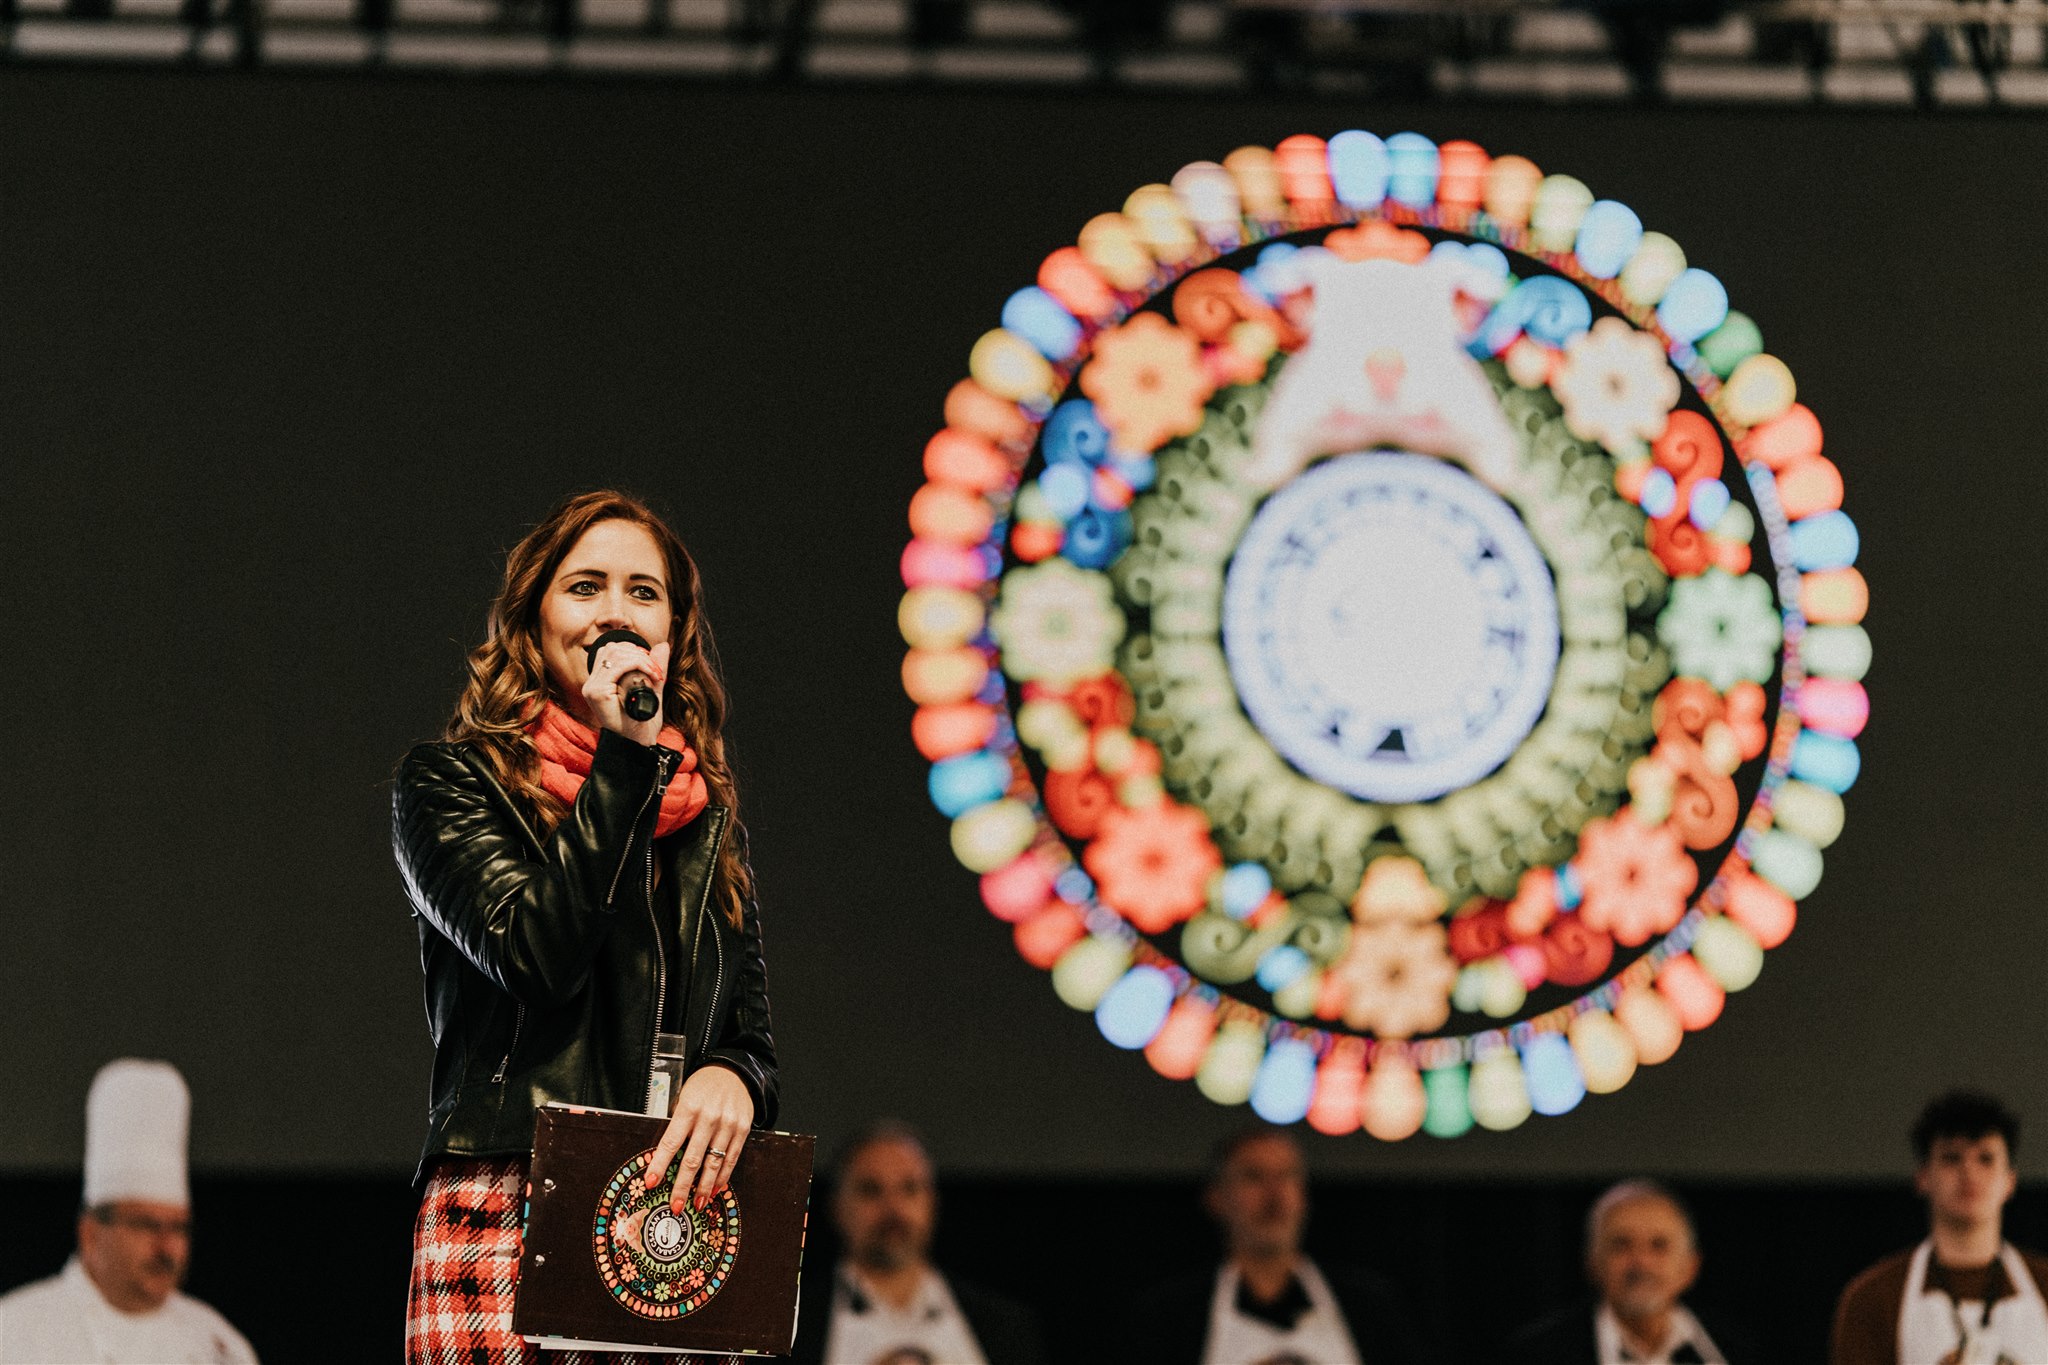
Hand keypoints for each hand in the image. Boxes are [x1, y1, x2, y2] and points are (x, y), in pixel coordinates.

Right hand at [582, 638, 670, 745]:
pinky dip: (639, 664)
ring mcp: (592, 687)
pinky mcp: (597, 692)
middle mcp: (592, 683)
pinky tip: (652, 676)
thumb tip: (663, 645)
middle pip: (613, 648)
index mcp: (600, 682)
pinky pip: (619, 665)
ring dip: (640, 658)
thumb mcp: (652, 691)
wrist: (639, 746)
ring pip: (616, 653)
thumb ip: (655, 668)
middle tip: (657, 670)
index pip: (612, 651)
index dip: (634, 651)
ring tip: (655, 674)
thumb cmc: (642, 724)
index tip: (653, 665)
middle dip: (639, 653)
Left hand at [644, 1065, 753, 1213]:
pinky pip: (731, 1158)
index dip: (660, 1165)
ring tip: (697, 1203)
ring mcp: (727, 1125)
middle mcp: (708, 1118)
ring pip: (714, 1164)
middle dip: (682, 1186)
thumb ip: (677, 1124)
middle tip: (675, 1205)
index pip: (670, 1143)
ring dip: (704, 1187)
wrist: (734, 1071)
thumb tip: (664, 1156)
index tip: (651, 1182)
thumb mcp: (684, 1097)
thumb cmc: (703, 1085)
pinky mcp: (742, 1130)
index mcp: (688, 1109)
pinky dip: (723, 1176)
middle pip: (692, 1160)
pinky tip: (715, 1188)